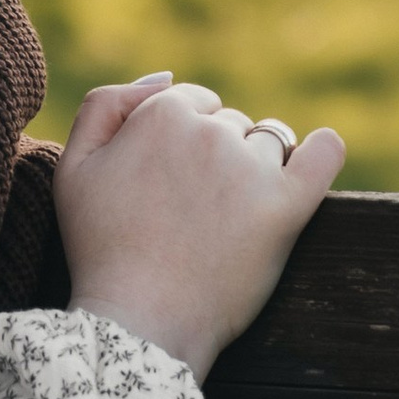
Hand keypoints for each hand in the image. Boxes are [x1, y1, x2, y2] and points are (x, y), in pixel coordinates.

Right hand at [55, 74, 343, 381]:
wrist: (139, 320)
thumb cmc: (101, 248)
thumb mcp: (73, 166)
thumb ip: (107, 105)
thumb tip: (165, 77)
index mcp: (160, 114)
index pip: (191, 101)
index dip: (180, 139)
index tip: (170, 180)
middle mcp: (209, 132)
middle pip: (230, 123)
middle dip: (216, 153)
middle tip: (193, 208)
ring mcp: (251, 169)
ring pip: (269, 142)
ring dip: (256, 166)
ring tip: (231, 214)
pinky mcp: (287, 207)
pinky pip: (324, 156)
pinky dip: (325, 150)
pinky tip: (320, 151)